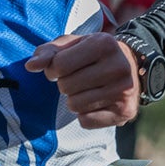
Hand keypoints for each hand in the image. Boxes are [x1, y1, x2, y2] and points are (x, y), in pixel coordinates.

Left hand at [26, 33, 140, 127]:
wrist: (134, 65)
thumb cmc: (95, 53)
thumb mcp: (73, 44)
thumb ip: (48, 52)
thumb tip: (30, 66)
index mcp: (103, 44)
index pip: (59, 65)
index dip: (55, 69)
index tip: (64, 67)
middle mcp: (117, 67)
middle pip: (66, 87)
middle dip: (66, 84)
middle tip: (80, 78)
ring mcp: (123, 91)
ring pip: (75, 106)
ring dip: (75, 99)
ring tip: (88, 89)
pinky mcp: (125, 112)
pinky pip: (86, 121)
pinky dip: (85, 114)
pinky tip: (96, 102)